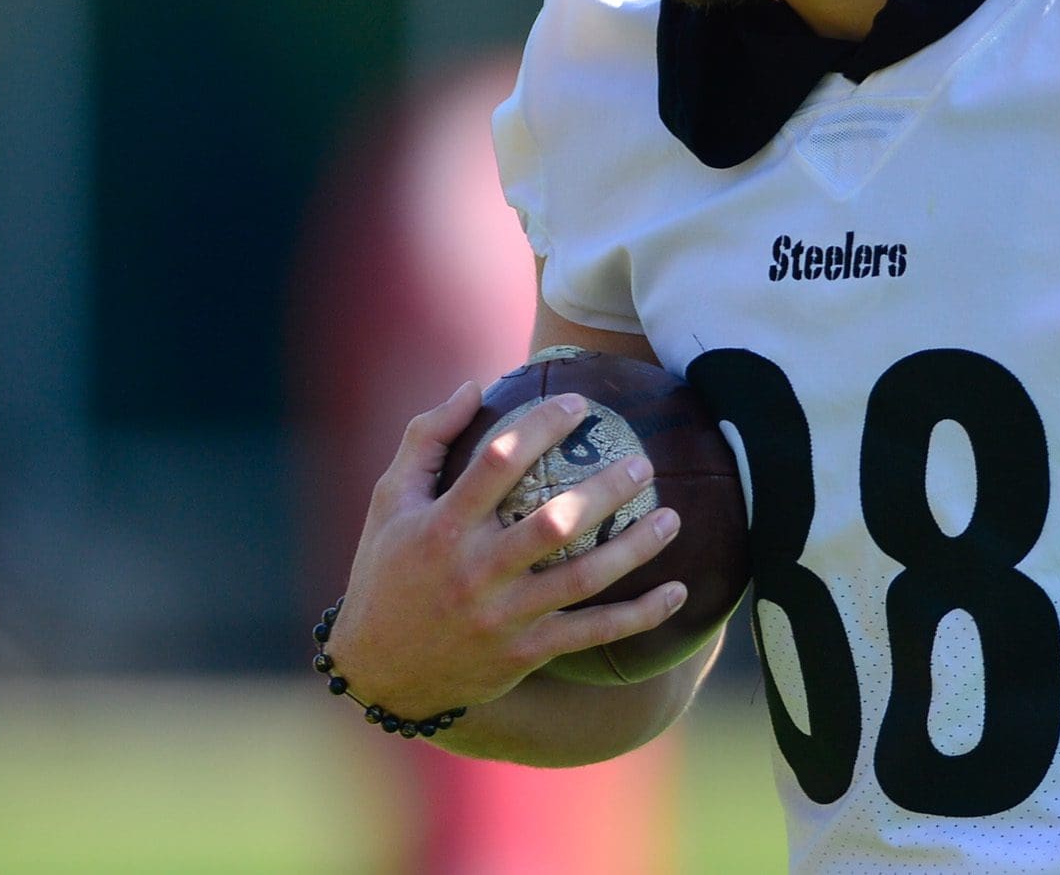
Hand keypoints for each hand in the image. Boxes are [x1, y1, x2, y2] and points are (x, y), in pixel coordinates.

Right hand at [323, 381, 686, 716]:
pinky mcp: (524, 653)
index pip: (496, 464)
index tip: (578, 403)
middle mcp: (475, 571)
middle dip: (604, 491)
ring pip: (582, 580)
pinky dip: (639, 616)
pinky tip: (678, 591)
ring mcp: (503, 616)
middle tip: (642, 464)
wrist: (380, 673)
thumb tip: (474, 386)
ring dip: (634, 549)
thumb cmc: (387, 571)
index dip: (539, 427)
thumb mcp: (390, 501)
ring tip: (673, 517)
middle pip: (553, 525)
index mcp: (442, 527)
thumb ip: (427, 439)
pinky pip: (592, 634)